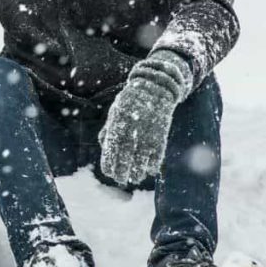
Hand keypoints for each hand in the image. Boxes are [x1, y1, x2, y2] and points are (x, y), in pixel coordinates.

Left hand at [99, 50, 192, 185]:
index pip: (111, 148)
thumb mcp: (116, 112)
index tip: (108, 172)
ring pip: (142, 158)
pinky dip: (153, 164)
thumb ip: (109, 129)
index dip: (109, 162)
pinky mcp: (161, 133)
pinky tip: (149, 171)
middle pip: (125, 156)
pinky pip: (157, 153)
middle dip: (122, 171)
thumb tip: (104, 148)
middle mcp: (132, 128)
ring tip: (134, 178)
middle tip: (120, 180)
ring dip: (138, 171)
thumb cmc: (131, 102)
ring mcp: (147, 131)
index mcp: (118, 123)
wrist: (156, 86)